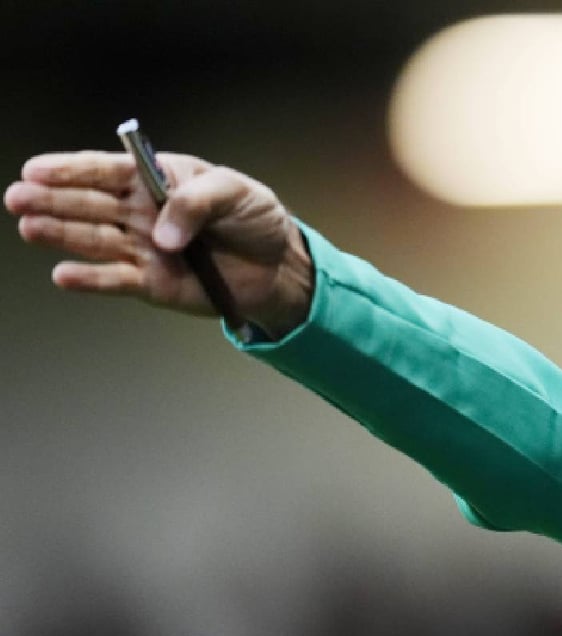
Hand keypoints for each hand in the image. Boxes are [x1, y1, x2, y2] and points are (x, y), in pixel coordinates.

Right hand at [5, 151, 312, 337]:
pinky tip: (63, 274)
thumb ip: (196, 203)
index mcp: (156, 179)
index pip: (106, 170)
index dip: (71, 169)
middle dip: (51, 199)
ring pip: (93, 239)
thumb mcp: (236, 192)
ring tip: (30, 228)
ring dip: (60, 234)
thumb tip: (162, 235)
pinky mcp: (149, 282)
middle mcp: (140, 212)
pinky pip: (114, 279)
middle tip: (18, 197)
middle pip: (88, 203)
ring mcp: (141, 247)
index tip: (37, 170)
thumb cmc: (255, 217)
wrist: (277, 265)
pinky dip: (90, 279)